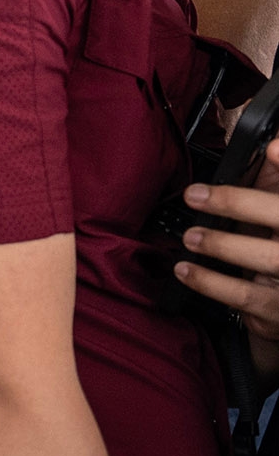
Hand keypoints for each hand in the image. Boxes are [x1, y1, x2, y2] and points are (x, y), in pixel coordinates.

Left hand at [177, 143, 278, 361]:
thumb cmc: (276, 244)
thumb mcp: (275, 209)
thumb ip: (276, 181)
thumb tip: (273, 145)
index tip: (270, 148)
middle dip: (240, 204)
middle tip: (196, 195)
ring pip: (268, 260)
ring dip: (223, 245)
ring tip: (190, 236)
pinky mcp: (278, 310)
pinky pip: (247, 297)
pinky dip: (212, 283)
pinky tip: (185, 271)